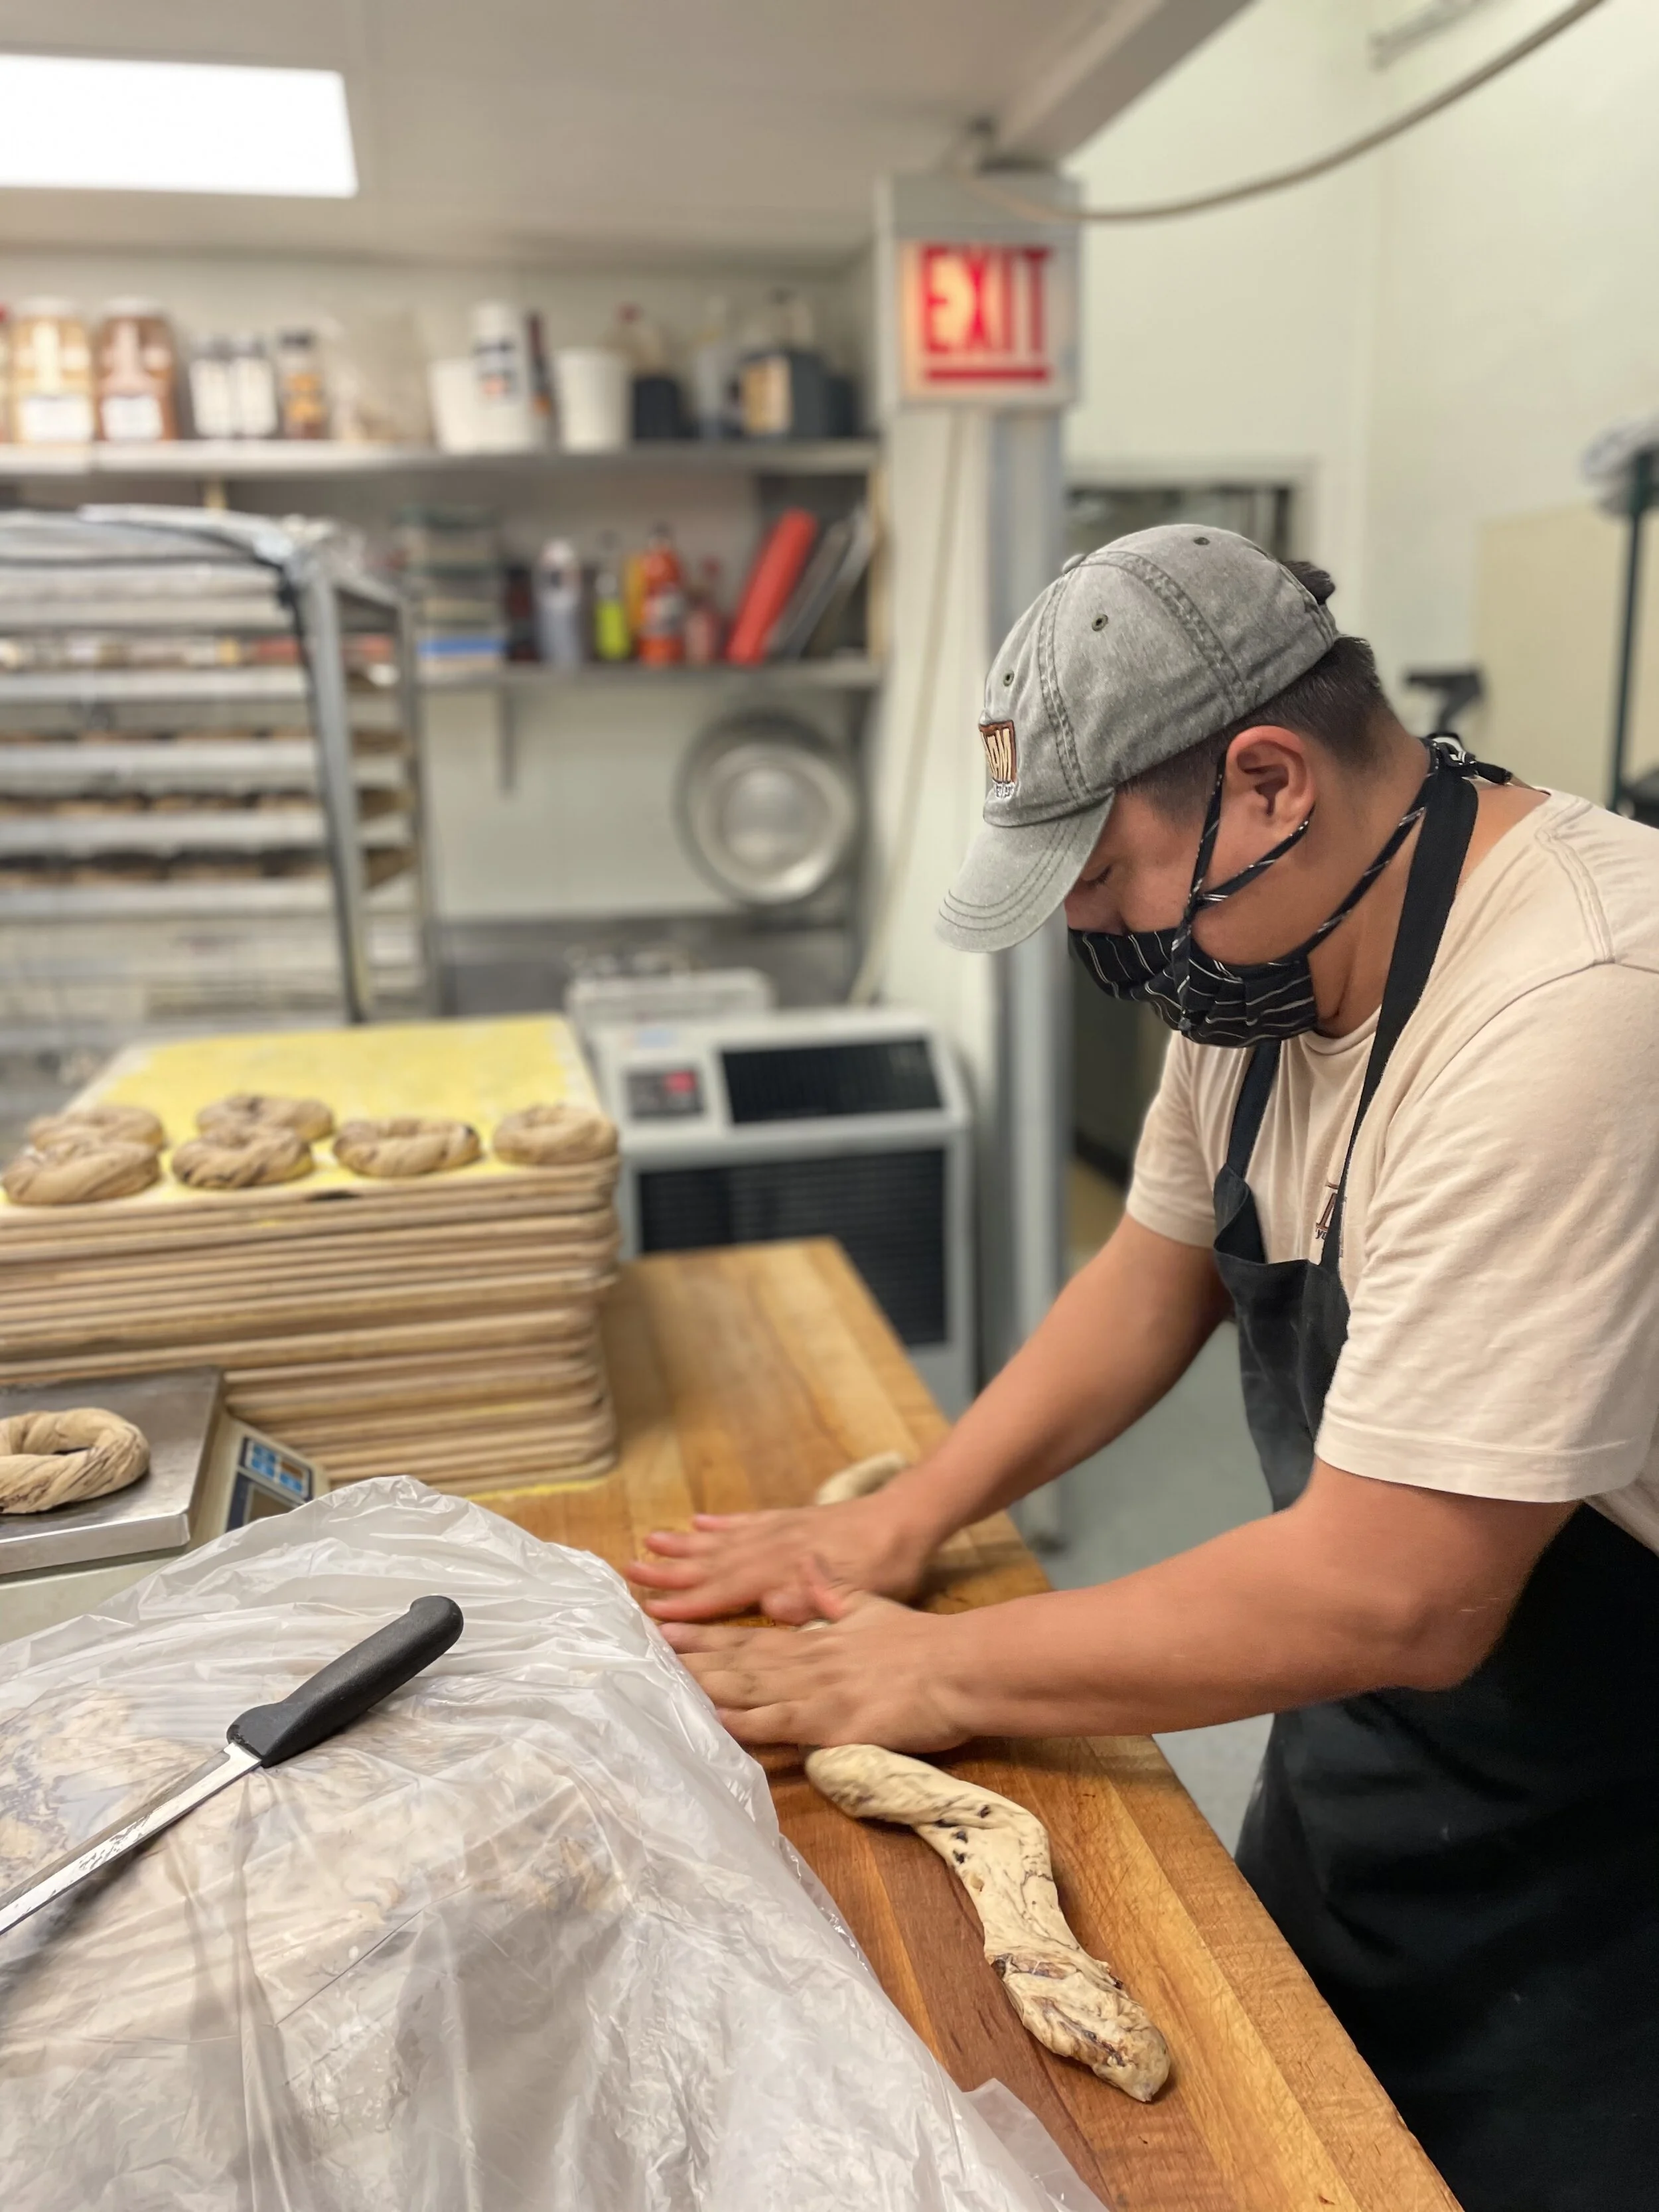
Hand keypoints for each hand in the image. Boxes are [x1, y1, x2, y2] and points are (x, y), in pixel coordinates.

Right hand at [628, 1490, 934, 1623]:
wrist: (907, 1517)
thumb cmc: (886, 1564)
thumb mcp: (860, 1593)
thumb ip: (813, 1601)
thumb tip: (770, 1607)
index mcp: (784, 1573)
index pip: (726, 1593)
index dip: (689, 1606)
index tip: (652, 1613)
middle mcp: (773, 1549)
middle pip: (712, 1564)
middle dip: (670, 1572)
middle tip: (628, 1573)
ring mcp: (779, 1531)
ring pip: (721, 1540)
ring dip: (684, 1545)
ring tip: (647, 1543)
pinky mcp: (790, 1519)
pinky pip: (746, 1522)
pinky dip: (720, 1524)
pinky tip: (697, 1523)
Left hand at [660, 1560, 971, 1749]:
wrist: (957, 1665)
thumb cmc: (917, 1641)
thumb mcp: (869, 1607)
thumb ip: (831, 1594)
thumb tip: (805, 1570)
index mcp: (811, 1636)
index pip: (745, 1635)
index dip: (702, 1632)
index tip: (662, 1628)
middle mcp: (804, 1660)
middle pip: (735, 1660)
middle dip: (688, 1659)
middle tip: (640, 1656)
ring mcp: (816, 1690)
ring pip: (748, 1688)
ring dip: (705, 1687)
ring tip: (662, 1685)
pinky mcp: (832, 1720)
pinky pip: (781, 1723)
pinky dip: (747, 1722)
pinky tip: (716, 1721)